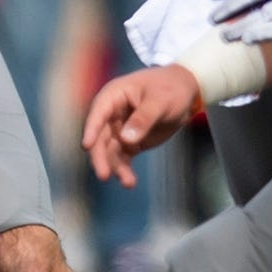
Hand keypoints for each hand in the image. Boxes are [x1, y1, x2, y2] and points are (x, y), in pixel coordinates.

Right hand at [81, 66, 200, 186]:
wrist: (185, 92)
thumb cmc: (171, 88)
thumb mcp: (161, 100)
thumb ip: (144, 118)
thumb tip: (125, 138)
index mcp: (114, 95)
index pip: (98, 112)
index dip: (91, 129)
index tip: (87, 146)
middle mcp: (112, 114)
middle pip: (100, 137)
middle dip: (100, 156)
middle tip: (104, 175)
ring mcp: (119, 129)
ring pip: (110, 151)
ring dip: (115, 167)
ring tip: (128, 183)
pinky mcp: (130, 142)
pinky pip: (122, 158)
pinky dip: (125, 169)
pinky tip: (130, 182)